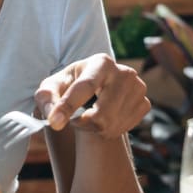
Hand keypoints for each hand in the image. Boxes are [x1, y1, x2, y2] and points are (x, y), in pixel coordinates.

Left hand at [35, 54, 149, 138]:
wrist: (92, 90)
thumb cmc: (69, 87)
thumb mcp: (51, 88)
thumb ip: (47, 99)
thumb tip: (54, 119)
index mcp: (101, 62)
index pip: (85, 87)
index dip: (68, 106)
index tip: (54, 123)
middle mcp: (124, 72)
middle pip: (101, 113)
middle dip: (82, 123)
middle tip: (74, 121)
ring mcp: (138, 88)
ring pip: (111, 124)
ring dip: (94, 129)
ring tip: (87, 118)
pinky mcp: (144, 103)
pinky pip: (124, 128)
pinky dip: (109, 130)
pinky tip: (103, 119)